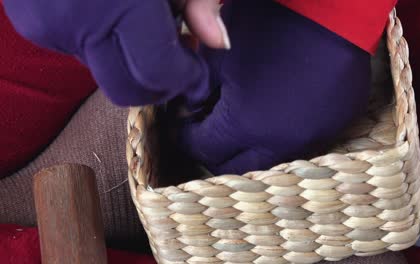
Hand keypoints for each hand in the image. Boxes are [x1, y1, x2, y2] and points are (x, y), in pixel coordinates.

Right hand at [3, 0, 226, 108]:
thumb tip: (219, 43)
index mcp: (118, 2)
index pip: (158, 72)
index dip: (186, 79)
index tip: (199, 75)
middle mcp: (76, 23)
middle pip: (125, 88)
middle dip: (158, 83)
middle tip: (177, 58)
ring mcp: (47, 26)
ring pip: (103, 71)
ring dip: (129, 60)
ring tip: (140, 20)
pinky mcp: (31, 24)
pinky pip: (78, 50)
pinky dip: (102, 41)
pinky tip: (109, 10)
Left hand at [175, 0, 370, 174]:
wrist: (330, 9)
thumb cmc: (269, 24)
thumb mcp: (219, 55)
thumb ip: (199, 90)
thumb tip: (191, 109)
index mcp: (245, 124)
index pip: (202, 150)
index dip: (188, 137)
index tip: (186, 125)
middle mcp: (280, 143)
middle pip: (236, 169)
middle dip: (216, 152)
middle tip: (211, 130)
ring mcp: (311, 138)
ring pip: (269, 162)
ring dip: (251, 148)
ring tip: (246, 120)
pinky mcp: (333, 128)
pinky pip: (300, 145)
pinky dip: (281, 136)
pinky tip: (279, 111)